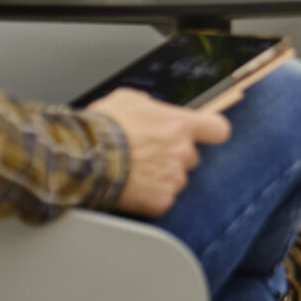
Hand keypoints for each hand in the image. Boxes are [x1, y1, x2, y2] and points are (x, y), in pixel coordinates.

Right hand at [90, 89, 232, 217]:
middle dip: (175, 157)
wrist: (83, 157)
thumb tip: (153, 112)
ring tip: (136, 173)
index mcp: (181, 125)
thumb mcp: (130, 100)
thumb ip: (152, 107)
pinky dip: (150, 197)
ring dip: (163, 178)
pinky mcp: (160, 201)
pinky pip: (162, 200)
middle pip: (192, 157)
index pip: (218, 130)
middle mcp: (183, 152)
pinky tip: (132, 188)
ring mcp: (173, 178)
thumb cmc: (103, 126)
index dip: (210, 132)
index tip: (204, 134)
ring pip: (177, 180)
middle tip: (149, 156)